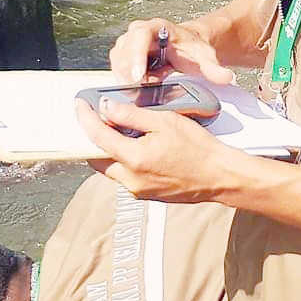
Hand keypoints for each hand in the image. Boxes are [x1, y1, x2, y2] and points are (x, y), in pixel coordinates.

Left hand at [75, 99, 243, 202]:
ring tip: (120, 130)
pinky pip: (125, 176)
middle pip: (97, 157)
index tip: (80, 105)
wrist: (219, 176)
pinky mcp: (146, 195)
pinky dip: (124, 160)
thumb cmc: (199, 149)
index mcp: (134, 158)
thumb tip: (106, 108)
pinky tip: (137, 146)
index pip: (97, 136)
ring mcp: (137, 190)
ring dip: (110, 150)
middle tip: (98, 118)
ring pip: (110, 168)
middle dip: (94, 137)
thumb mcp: (165, 121)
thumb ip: (132, 115)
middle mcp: (131, 179)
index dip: (85, 118)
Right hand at [109, 18, 233, 85]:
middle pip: (124, 51)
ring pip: (118, 61)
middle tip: (140, 90)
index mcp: (156, 27)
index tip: (139, 77)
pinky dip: (125, 80)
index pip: (140, 36)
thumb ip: (214, 69)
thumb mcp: (204, 59)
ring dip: (127, 78)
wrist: (189, 46)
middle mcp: (138, 32)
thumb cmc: (192, 49)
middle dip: (130, 73)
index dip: (137, 56)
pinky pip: (117, 68)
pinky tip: (139, 87)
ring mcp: (129, 43)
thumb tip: (226, 76)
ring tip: (143, 88)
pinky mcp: (124, 55)